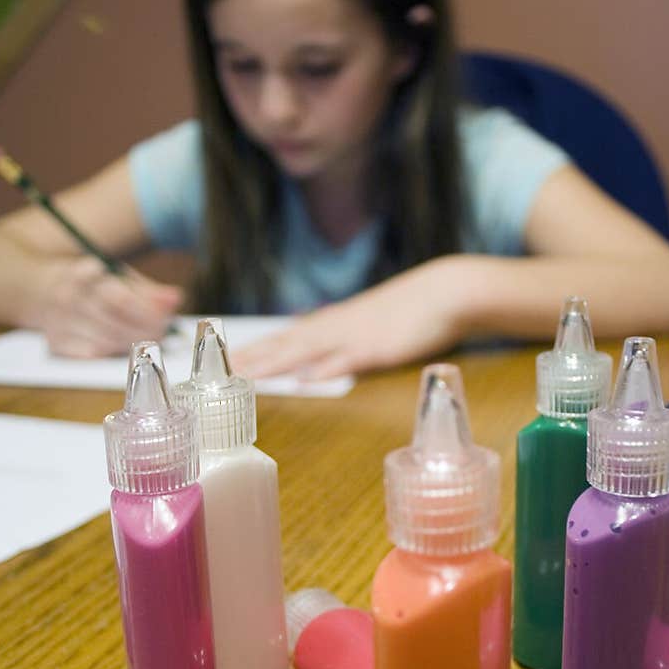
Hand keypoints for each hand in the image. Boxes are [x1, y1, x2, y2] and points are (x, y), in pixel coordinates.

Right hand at [36, 257, 183, 357]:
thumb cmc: (89, 284)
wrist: (37, 290)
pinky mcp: (54, 343)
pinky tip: (121, 347)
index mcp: (80, 274)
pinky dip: (111, 353)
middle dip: (144, 330)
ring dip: (132, 343)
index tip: (164, 316)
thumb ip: (148, 290)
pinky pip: (91, 355)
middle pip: (113, 322)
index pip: (119, 298)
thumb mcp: (116, 275)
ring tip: (146, 338)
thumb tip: (175, 299)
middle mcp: (65, 298)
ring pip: (105, 342)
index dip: (146, 311)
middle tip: (162, 331)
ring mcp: (57, 323)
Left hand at [231, 260, 467, 380]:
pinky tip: (305, 379)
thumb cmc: (417, 309)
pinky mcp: (381, 347)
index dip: (257, 348)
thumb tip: (320, 364)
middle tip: (217, 370)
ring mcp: (358, 336)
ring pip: (308, 350)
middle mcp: (339, 326)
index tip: (228, 359)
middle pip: (287, 343)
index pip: (288, 337)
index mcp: (337, 322)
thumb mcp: (376, 327)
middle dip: (252, 357)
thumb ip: (347, 345)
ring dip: (276, 363)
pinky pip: (349, 359)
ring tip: (244, 375)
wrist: (450, 290)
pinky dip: (326, 369)